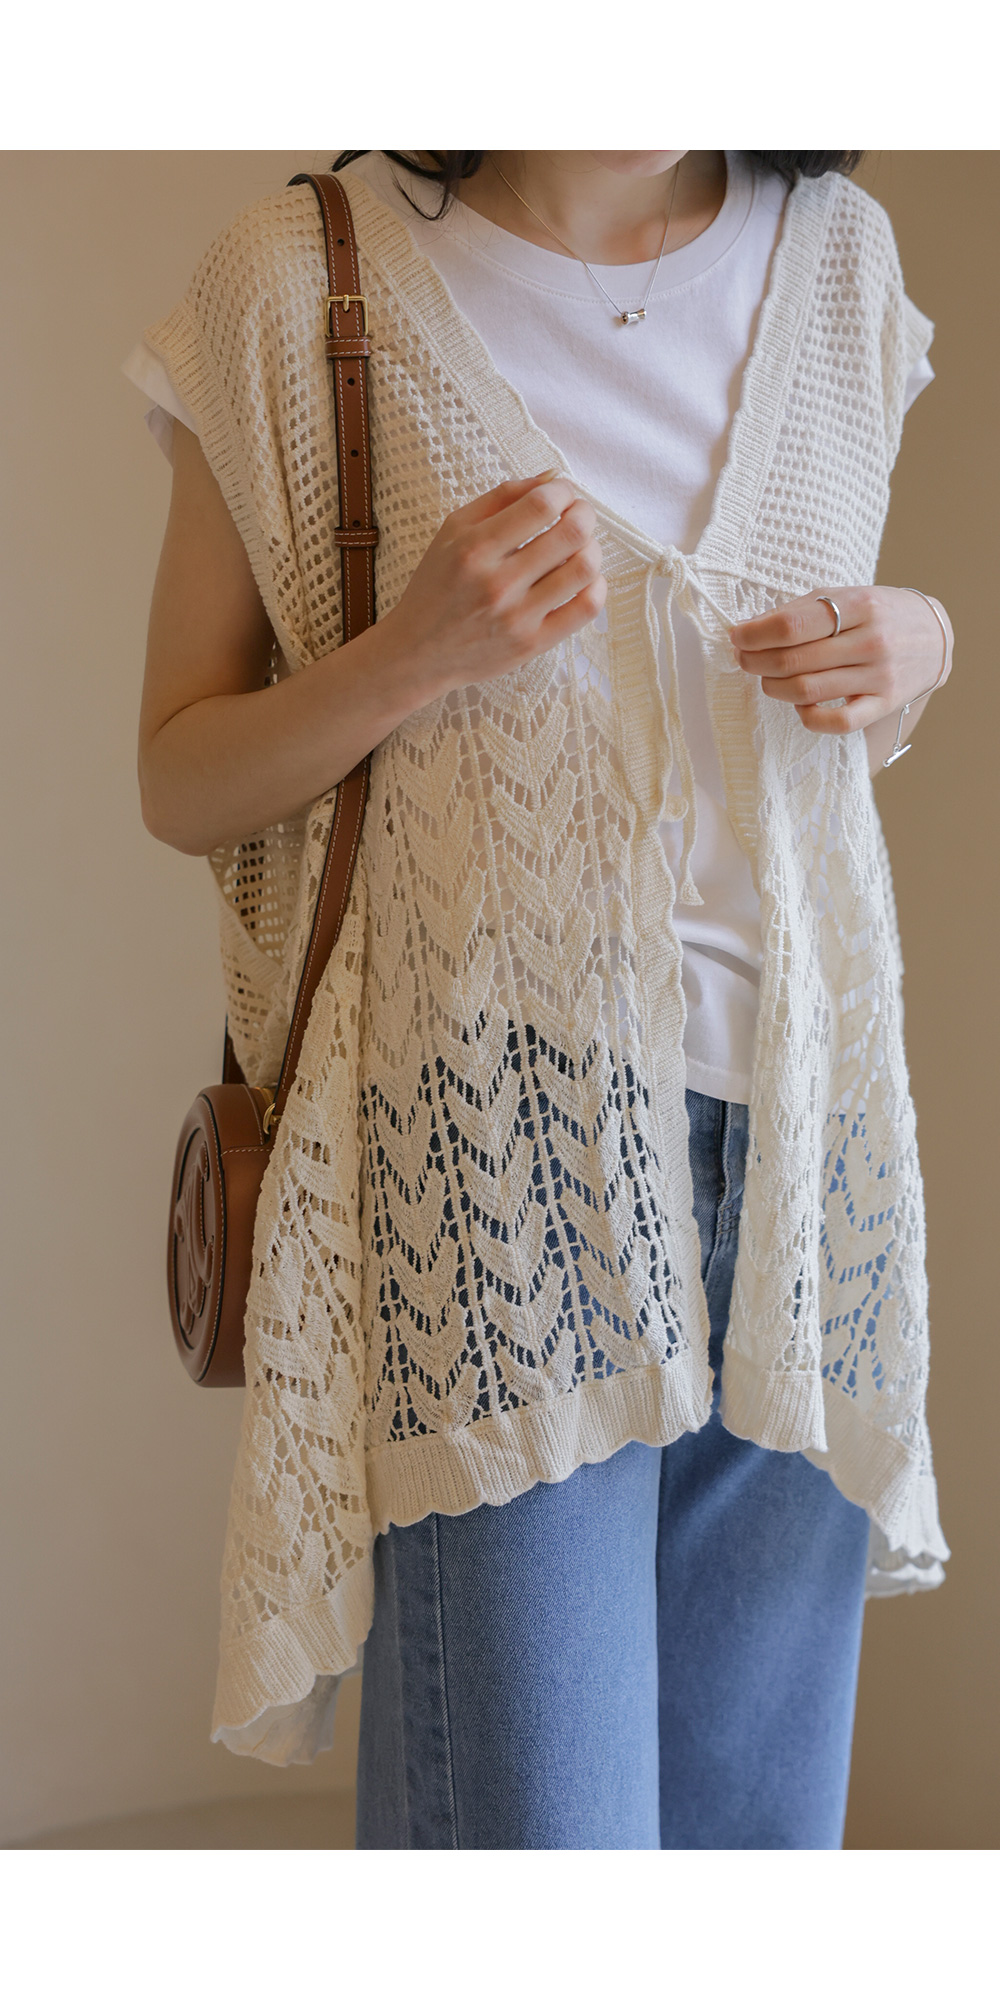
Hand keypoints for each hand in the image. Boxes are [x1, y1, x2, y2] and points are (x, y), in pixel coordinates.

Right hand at [381, 471, 605, 697]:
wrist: (418, 651)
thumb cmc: (437, 585)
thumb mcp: (453, 530)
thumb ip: (502, 497)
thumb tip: (551, 477)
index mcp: (474, 549)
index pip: (541, 505)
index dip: (563, 491)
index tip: (562, 493)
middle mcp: (497, 583)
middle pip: (571, 534)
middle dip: (585, 514)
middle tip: (579, 515)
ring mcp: (518, 617)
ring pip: (584, 569)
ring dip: (592, 548)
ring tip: (581, 547)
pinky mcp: (533, 644)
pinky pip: (586, 609)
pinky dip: (597, 585)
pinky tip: (584, 578)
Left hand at [728, 585, 952, 737]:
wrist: (934, 637)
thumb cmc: (878, 614)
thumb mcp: (845, 596)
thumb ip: (801, 611)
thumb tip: (749, 629)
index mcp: (860, 604)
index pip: (792, 624)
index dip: (755, 634)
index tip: (737, 637)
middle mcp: (871, 640)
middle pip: (794, 660)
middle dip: (757, 661)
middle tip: (745, 659)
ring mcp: (879, 675)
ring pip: (807, 690)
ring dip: (774, 687)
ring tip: (767, 679)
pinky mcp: (884, 704)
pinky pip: (837, 722)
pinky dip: (808, 716)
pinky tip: (799, 704)